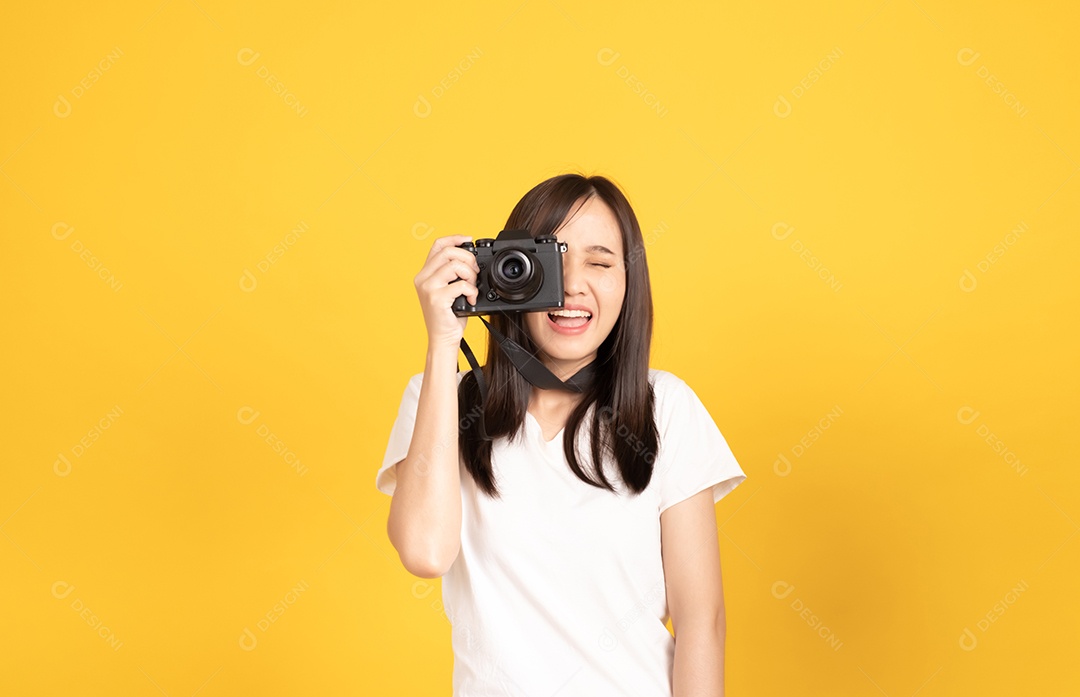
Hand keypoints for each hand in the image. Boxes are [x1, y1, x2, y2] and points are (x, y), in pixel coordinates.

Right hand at [413, 234, 479, 350]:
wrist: (443, 339)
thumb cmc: (448, 316)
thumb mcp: (448, 290)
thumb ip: (452, 274)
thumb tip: (470, 259)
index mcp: (425, 274)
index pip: (437, 245)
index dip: (454, 238)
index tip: (468, 240)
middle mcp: (423, 279)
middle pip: (448, 252)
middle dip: (468, 259)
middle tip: (474, 273)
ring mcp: (428, 288)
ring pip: (454, 265)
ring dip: (470, 275)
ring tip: (472, 287)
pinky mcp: (436, 298)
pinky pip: (461, 284)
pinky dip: (472, 291)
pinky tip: (471, 300)